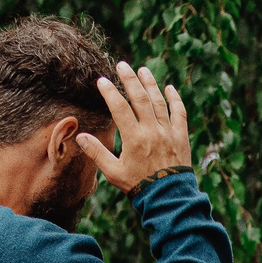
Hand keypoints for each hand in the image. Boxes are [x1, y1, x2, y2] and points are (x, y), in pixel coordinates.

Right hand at [75, 61, 191, 191]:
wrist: (168, 197)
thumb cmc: (138, 185)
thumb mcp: (114, 173)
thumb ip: (97, 153)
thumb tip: (80, 137)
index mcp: (134, 139)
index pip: (120, 108)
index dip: (110, 92)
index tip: (102, 81)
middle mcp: (152, 131)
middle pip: (140, 98)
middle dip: (130, 79)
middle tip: (122, 65)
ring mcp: (168, 132)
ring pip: (159, 102)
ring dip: (150, 84)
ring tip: (142, 70)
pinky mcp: (181, 136)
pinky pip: (179, 113)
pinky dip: (174, 99)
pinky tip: (169, 88)